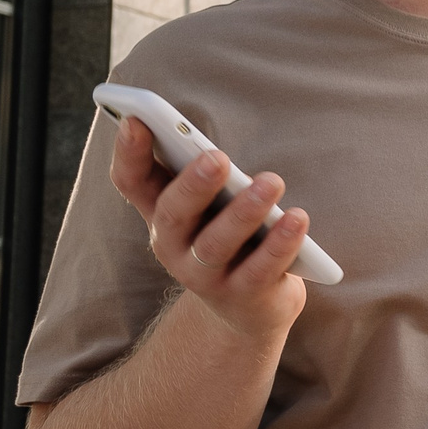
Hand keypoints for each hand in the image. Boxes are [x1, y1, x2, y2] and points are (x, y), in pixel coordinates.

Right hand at [108, 115, 309, 342]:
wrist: (248, 308)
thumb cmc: (228, 237)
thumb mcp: (210, 207)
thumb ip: (203, 176)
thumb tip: (205, 144)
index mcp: (160, 214)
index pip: (131, 182)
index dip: (128, 153)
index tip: (136, 120)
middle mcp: (172, 246)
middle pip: (173, 214)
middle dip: (194, 184)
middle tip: (218, 156)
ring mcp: (204, 277)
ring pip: (216, 244)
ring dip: (244, 211)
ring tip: (272, 182)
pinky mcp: (243, 296)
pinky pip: (261, 269)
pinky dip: (280, 243)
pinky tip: (298, 218)